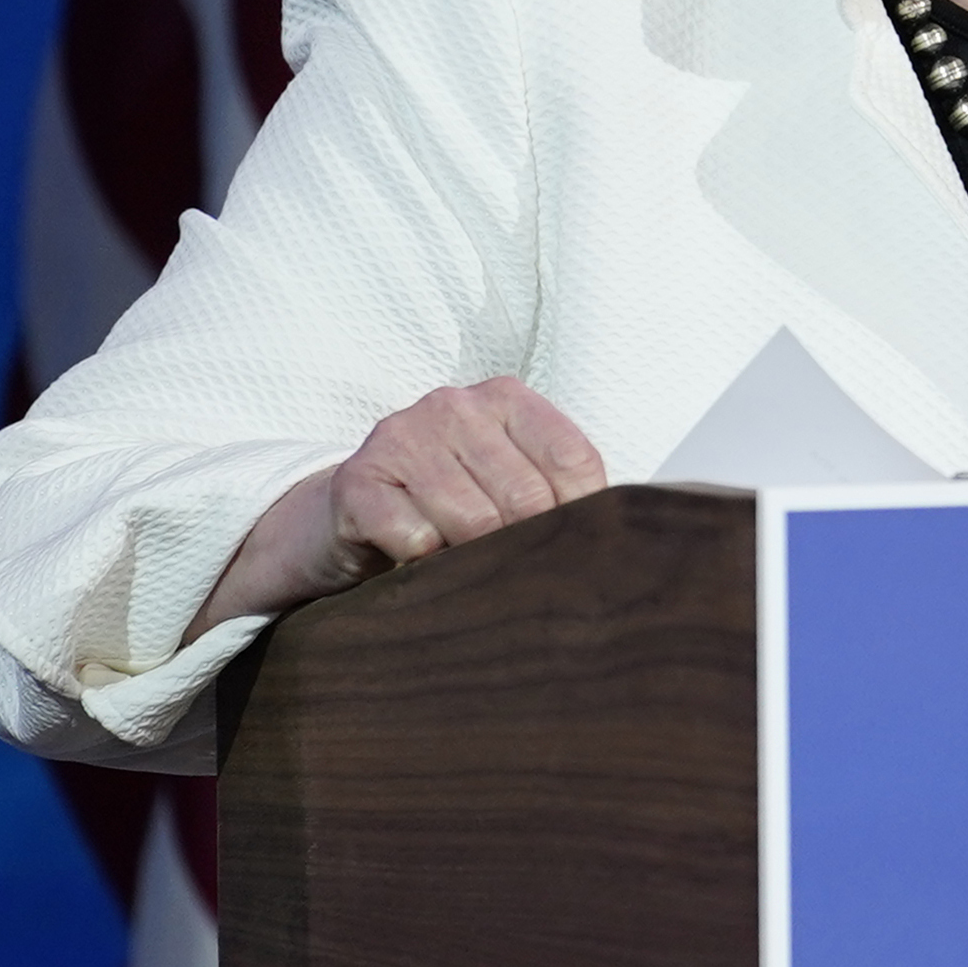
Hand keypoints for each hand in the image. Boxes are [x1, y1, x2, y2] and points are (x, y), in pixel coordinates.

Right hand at [208, 377, 609, 624]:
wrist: (345, 521)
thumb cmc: (448, 506)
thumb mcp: (508, 483)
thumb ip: (560, 493)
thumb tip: (622, 543)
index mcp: (507, 398)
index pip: (575, 461)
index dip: (581, 519)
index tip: (568, 548)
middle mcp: (453, 405)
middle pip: (527, 499)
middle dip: (524, 547)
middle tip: (508, 568)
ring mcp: (401, 436)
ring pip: (473, 522)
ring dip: (471, 559)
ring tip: (460, 561)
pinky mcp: (357, 481)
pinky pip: (415, 538)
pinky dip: (422, 563)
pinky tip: (412, 557)